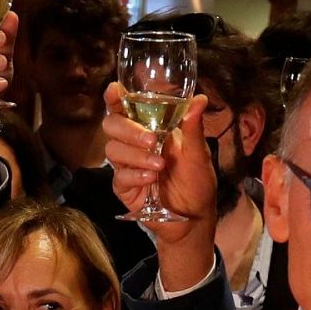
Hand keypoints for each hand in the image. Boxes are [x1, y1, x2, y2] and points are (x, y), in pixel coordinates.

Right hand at [105, 83, 218, 270]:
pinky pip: (119, 176)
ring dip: (136, 155)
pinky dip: (135, 175)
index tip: (115, 91)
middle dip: (128, 129)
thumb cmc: (197, 182)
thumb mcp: (198, 154)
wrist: (194, 218)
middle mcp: (135, 144)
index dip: (115, 98)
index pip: (126, 107)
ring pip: (112, 150)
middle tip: (151, 139)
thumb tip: (199, 99)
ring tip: (158, 165)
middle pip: (111, 125)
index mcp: (151, 128)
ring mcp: (127, 165)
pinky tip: (150, 180)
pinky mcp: (124, 187)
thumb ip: (193, 128)